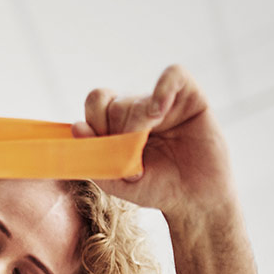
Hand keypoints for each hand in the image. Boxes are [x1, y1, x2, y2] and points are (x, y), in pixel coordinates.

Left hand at [73, 65, 235, 222]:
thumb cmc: (156, 189)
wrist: (195, 198)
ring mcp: (164, 102)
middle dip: (118, 132)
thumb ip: (94, 158)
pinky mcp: (190, 97)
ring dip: (137, 124)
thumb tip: (77, 126)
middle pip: (113, 104)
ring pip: (137, 98)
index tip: (106, 145)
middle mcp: (138, 110)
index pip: (96, 103)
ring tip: (149, 142)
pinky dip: (164, 87)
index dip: (95, 120)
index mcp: (117, 125)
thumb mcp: (117, 182)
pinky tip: (160, 111)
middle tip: (134, 157)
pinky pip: (174, 74)